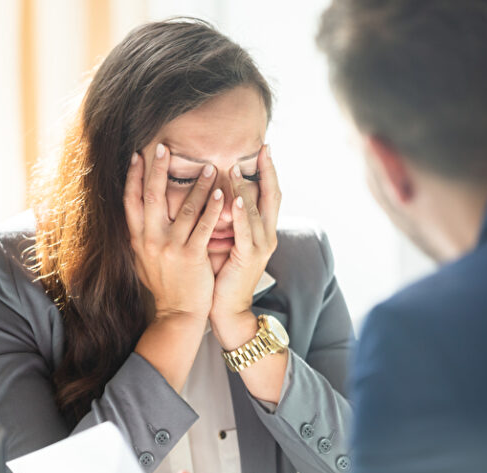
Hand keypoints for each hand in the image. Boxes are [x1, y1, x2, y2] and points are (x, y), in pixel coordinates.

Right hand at [124, 143, 224, 324]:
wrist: (177, 315)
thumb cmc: (165, 286)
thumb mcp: (143, 261)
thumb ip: (141, 237)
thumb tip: (135, 216)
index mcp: (137, 239)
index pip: (131, 201)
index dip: (133, 176)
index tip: (137, 155)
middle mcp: (150, 240)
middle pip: (151, 196)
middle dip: (158, 169)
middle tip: (165, 146)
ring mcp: (170, 248)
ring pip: (184, 208)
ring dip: (198, 185)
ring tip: (210, 166)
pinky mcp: (191, 256)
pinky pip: (203, 226)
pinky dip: (213, 208)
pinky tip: (222, 193)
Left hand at [210, 145, 281, 348]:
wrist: (228, 310)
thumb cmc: (223, 276)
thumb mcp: (227, 241)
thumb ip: (226, 219)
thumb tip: (213, 193)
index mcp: (262, 231)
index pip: (269, 194)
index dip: (268, 171)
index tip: (263, 149)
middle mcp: (267, 235)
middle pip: (273, 195)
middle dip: (268, 171)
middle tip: (264, 148)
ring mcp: (261, 246)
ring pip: (256, 210)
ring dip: (245, 187)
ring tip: (235, 166)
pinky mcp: (249, 257)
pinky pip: (245, 230)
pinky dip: (241, 212)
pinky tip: (235, 197)